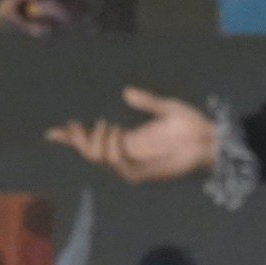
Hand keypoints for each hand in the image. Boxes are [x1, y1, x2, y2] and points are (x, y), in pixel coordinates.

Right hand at [45, 87, 216, 182]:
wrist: (213, 140)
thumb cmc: (193, 125)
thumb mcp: (166, 108)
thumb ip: (146, 101)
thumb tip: (126, 92)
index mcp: (129, 141)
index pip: (95, 142)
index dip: (73, 138)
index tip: (53, 131)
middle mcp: (129, 154)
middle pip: (91, 153)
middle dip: (79, 139)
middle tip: (80, 124)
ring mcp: (137, 164)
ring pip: (102, 159)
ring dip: (98, 142)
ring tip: (107, 125)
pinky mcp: (147, 172)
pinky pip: (121, 166)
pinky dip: (113, 152)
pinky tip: (116, 136)